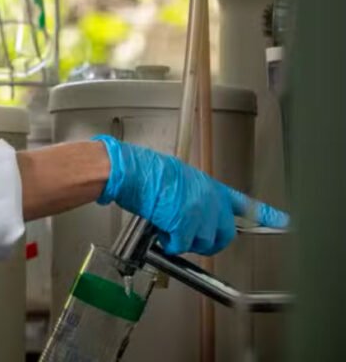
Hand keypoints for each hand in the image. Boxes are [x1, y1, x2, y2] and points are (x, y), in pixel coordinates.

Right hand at [92, 134, 289, 254]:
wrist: (133, 171)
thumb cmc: (147, 171)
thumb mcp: (179, 179)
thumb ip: (193, 197)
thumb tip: (188, 213)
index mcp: (211, 186)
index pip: (245, 203)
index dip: (267, 215)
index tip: (285, 222)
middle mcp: (211, 200)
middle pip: (224, 234)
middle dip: (207, 241)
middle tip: (188, 236)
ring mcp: (200, 213)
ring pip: (202, 242)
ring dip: (185, 241)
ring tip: (167, 228)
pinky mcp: (185, 225)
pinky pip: (181, 245)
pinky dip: (170, 244)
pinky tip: (160, 231)